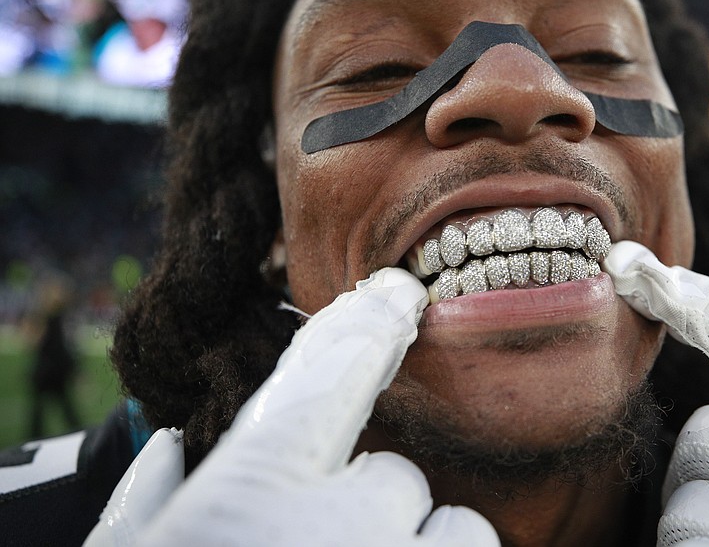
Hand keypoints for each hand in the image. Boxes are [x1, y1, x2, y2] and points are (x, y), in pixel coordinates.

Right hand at [111, 267, 496, 545]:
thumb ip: (153, 497)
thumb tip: (170, 451)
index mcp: (259, 487)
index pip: (336, 366)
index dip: (372, 321)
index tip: (397, 294)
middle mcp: (345, 523)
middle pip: (394, 473)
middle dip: (363, 497)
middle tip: (314, 541)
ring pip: (449, 521)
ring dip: (409, 537)